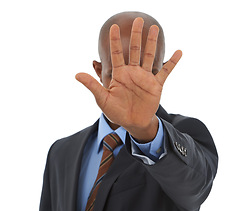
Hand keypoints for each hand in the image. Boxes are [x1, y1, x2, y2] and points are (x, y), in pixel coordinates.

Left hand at [76, 17, 181, 141]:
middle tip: (138, 20)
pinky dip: (172, 62)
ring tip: (154, 29)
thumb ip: (92, 85)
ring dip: (152, 43)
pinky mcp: (156, 85)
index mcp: (119, 74)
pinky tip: (179, 52)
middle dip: (136, 36)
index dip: (114, 40)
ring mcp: (145, 77)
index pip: (116, 54)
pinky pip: (165, 71)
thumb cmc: (117, 112)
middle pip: (134, 50)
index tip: (113, 26)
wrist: (133, 122)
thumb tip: (76, 74)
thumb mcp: (103, 99)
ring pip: (149, 56)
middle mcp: (132, 73)